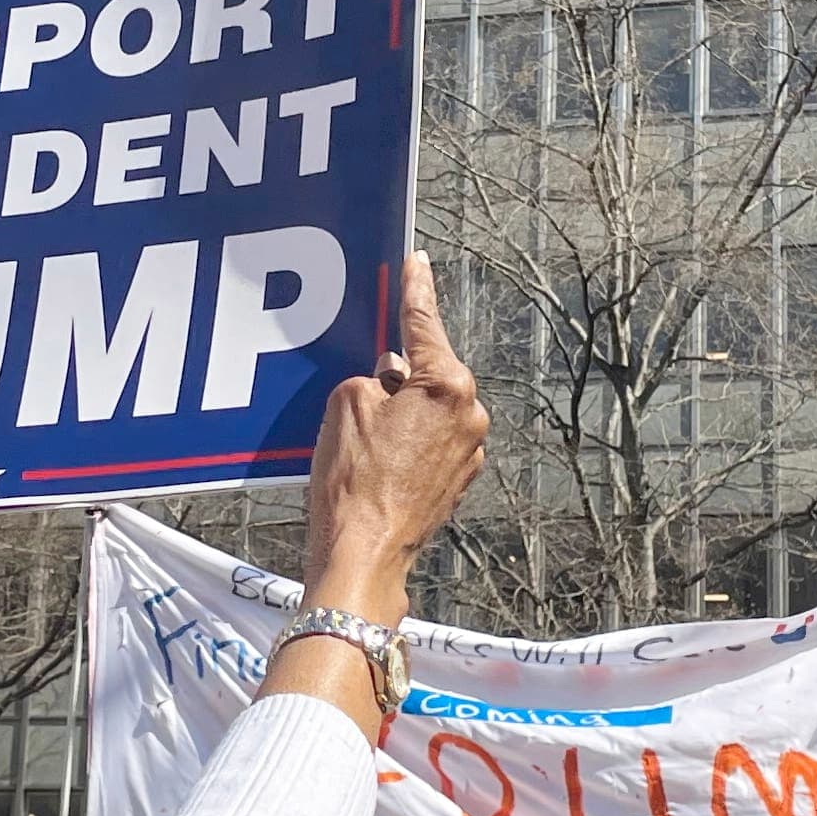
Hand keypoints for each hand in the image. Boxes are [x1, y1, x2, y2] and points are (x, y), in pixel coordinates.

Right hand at [294, 252, 486, 628]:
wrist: (364, 553)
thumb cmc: (353, 481)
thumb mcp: (346, 404)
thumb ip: (371, 374)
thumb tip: (388, 378)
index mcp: (448, 386)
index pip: (424, 323)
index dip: (415, 289)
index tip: (416, 263)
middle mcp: (470, 415)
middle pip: (428, 369)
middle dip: (396, 367)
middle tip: (363, 367)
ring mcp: (468, 452)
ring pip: (429, 407)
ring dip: (401, 406)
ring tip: (361, 428)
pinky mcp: (456, 481)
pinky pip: (429, 439)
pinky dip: (406, 437)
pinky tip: (374, 454)